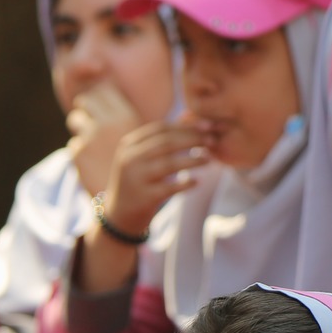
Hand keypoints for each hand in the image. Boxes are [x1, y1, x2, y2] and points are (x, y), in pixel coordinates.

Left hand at [67, 80, 141, 195]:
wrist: (129, 203)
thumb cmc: (143, 170)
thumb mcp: (147, 141)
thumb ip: (132, 119)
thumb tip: (123, 94)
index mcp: (128, 116)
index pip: (104, 88)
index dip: (99, 95)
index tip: (100, 104)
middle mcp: (109, 123)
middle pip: (86, 99)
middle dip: (86, 107)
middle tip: (90, 117)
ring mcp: (91, 137)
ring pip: (75, 119)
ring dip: (80, 126)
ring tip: (90, 140)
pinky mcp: (79, 153)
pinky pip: (74, 143)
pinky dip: (81, 152)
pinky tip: (92, 163)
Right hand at [101, 122, 206, 236]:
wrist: (119, 215)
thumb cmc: (137, 181)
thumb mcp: (142, 157)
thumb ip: (162, 138)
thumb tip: (188, 116)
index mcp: (129, 145)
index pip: (161, 129)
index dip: (186, 126)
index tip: (207, 126)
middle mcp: (130, 159)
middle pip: (166, 143)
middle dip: (192, 140)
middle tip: (212, 141)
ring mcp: (136, 178)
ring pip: (169, 164)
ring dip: (193, 160)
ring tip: (208, 159)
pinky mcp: (144, 198)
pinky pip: (170, 188)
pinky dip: (185, 184)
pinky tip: (197, 182)